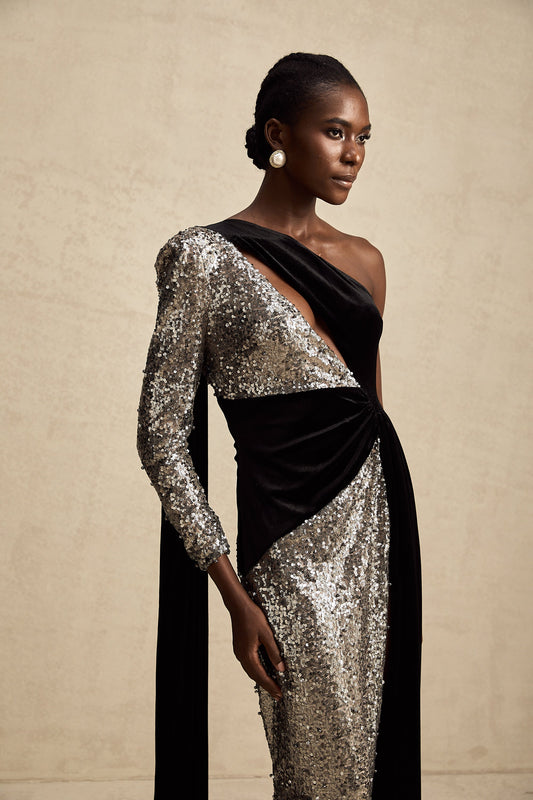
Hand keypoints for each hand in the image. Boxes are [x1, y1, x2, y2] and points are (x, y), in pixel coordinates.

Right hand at [207, 554, 285, 699]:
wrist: (238, 605)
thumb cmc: (252, 617)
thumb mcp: (267, 634)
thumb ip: (274, 652)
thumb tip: (281, 669)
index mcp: (248, 655)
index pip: (261, 676)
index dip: (271, 686)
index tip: (280, 695)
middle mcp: (242, 656)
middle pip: (255, 676)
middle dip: (267, 686)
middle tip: (278, 695)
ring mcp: (239, 652)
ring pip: (251, 671)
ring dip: (262, 679)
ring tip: (272, 685)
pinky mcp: (240, 647)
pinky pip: (249, 664)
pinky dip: (257, 670)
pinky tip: (264, 670)